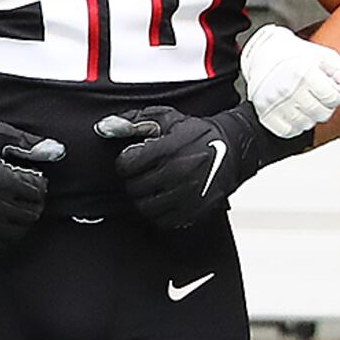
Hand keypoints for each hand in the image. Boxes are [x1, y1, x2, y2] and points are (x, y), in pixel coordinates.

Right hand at [0, 113, 65, 253]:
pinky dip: (6, 236)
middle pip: (32, 212)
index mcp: (2, 179)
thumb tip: (57, 150)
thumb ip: (28, 143)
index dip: (39, 183)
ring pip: (18, 230)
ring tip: (16, 207)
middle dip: (34, 202)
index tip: (31, 177)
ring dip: (22, 220)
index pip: (38, 191)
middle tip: (26, 193)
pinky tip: (3, 222)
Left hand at [97, 104, 292, 229]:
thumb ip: (133, 122)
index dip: (124, 162)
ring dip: (142, 198)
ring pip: (146, 207)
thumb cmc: (197, 133)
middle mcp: (180, 172)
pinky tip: (162, 199)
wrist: (235, 147)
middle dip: (133, 180)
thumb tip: (104, 128)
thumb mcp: (166, 118)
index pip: (127, 164)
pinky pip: (164, 221)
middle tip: (140, 174)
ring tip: (150, 188)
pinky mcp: (197, 209)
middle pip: (135, 187)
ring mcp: (189, 193)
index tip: (131, 159)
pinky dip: (158, 213)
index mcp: (170, 149)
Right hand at [237, 24, 339, 138]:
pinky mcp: (263, 111)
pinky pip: (286, 132)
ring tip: (305, 102)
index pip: (334, 98)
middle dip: (325, 106)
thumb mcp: (327, 58)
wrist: (265, 53)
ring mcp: (273, 101)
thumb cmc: (298, 55)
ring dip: (310, 117)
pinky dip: (294, 126)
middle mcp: (287, 88)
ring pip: (305, 125)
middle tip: (317, 95)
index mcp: (305, 72)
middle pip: (321, 114)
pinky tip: (294, 113)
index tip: (330, 87)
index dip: (337, 94)